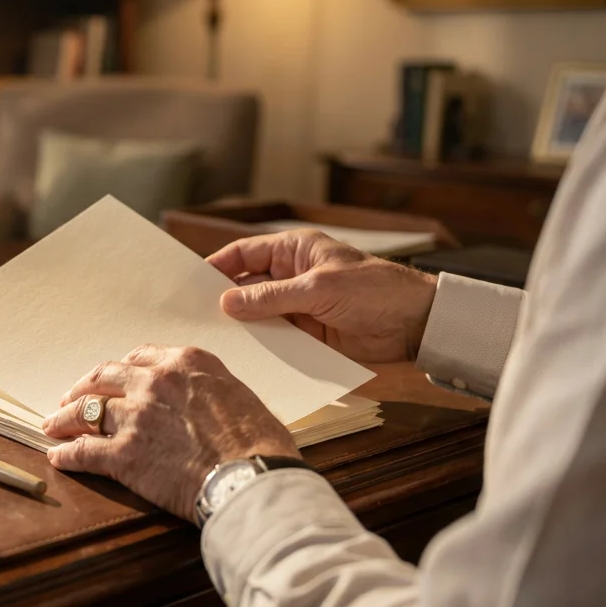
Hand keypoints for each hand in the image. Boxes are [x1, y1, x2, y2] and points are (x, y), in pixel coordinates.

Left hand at [42, 344, 299, 522]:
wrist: (252, 478)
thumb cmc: (260, 444)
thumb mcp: (238, 396)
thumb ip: (207, 391)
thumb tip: (200, 403)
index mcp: (185, 363)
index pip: (139, 357)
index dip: (119, 370)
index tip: (111, 378)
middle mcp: (155, 382)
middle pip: (104, 378)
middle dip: (84, 388)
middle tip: (72, 397)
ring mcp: (135, 416)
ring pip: (86, 411)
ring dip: (66, 419)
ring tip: (53, 425)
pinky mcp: (123, 454)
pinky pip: (83, 450)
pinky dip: (67, 454)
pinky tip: (58, 457)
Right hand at [207, 230, 437, 362]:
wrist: (415, 324)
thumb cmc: (374, 290)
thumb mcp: (318, 289)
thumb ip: (271, 297)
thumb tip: (227, 302)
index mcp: (293, 250)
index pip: (244, 254)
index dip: (217, 267)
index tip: (190, 286)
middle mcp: (291, 275)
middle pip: (246, 285)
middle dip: (224, 300)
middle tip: (193, 318)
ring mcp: (297, 306)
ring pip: (258, 314)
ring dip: (242, 326)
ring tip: (212, 340)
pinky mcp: (306, 333)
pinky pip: (275, 337)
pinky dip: (261, 345)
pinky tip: (242, 356)